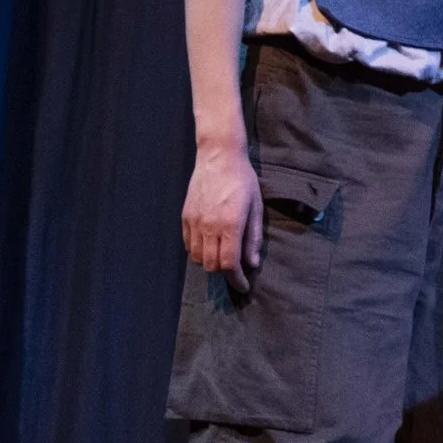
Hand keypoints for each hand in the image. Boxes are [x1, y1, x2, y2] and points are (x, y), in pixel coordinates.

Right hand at [181, 141, 262, 292]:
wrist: (218, 157)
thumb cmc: (243, 180)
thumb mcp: (256, 207)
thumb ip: (253, 237)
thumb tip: (252, 263)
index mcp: (230, 225)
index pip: (230, 264)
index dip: (237, 280)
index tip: (244, 285)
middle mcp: (209, 226)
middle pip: (212, 265)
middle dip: (225, 273)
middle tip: (236, 270)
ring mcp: (195, 222)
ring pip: (198, 258)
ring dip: (211, 263)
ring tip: (222, 257)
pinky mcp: (186, 217)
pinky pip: (189, 245)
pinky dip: (198, 252)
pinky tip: (209, 246)